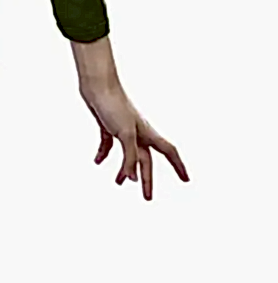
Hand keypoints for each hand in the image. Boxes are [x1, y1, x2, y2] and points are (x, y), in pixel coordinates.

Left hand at [78, 68, 189, 200]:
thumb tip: (131, 178)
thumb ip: (130, 157)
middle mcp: (138, 131)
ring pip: (128, 154)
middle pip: (145, 160)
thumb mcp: (125, 134)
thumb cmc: (114, 105)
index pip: (169, 152)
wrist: (97, 84)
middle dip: (147, 179)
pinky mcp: (107, 124)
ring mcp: (123, 128)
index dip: (178, 166)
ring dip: (125, 169)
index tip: (186, 180)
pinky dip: (104, 153)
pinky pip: (108, 143)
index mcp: (147, 133)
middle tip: (147, 198)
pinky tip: (97, 161)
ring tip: (120, 183)